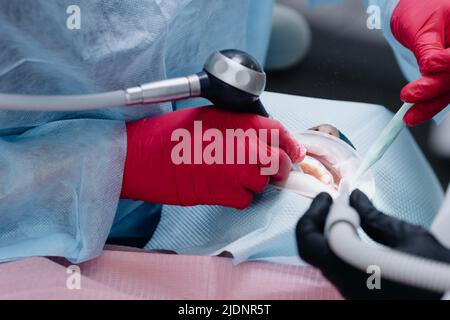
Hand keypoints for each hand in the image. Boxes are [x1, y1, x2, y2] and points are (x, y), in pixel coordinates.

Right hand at [121, 106, 304, 208]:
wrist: (145, 155)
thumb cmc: (170, 135)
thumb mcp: (209, 117)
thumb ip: (239, 127)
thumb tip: (259, 141)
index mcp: (239, 121)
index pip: (279, 132)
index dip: (290, 145)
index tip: (293, 152)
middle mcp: (243, 144)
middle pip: (279, 161)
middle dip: (278, 168)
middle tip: (269, 171)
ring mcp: (235, 169)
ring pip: (264, 183)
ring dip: (254, 184)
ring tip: (233, 178)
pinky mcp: (224, 191)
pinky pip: (246, 199)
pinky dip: (238, 198)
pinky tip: (222, 188)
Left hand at [296, 190, 449, 298]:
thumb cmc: (434, 273)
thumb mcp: (410, 239)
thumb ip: (375, 217)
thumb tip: (354, 197)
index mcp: (354, 271)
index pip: (311, 242)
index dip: (315, 213)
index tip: (330, 195)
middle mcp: (345, 285)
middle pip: (310, 250)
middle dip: (314, 220)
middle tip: (328, 200)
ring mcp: (349, 291)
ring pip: (321, 257)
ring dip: (324, 230)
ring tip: (343, 211)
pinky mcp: (356, 293)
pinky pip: (335, 264)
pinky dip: (336, 242)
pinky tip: (352, 229)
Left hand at [391, 0, 449, 125]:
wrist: (414, 10)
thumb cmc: (420, 11)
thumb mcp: (423, 27)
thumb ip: (428, 50)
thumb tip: (430, 69)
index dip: (448, 63)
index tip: (429, 66)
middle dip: (435, 89)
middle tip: (409, 96)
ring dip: (431, 104)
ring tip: (409, 116)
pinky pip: (445, 92)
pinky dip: (430, 103)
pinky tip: (415, 113)